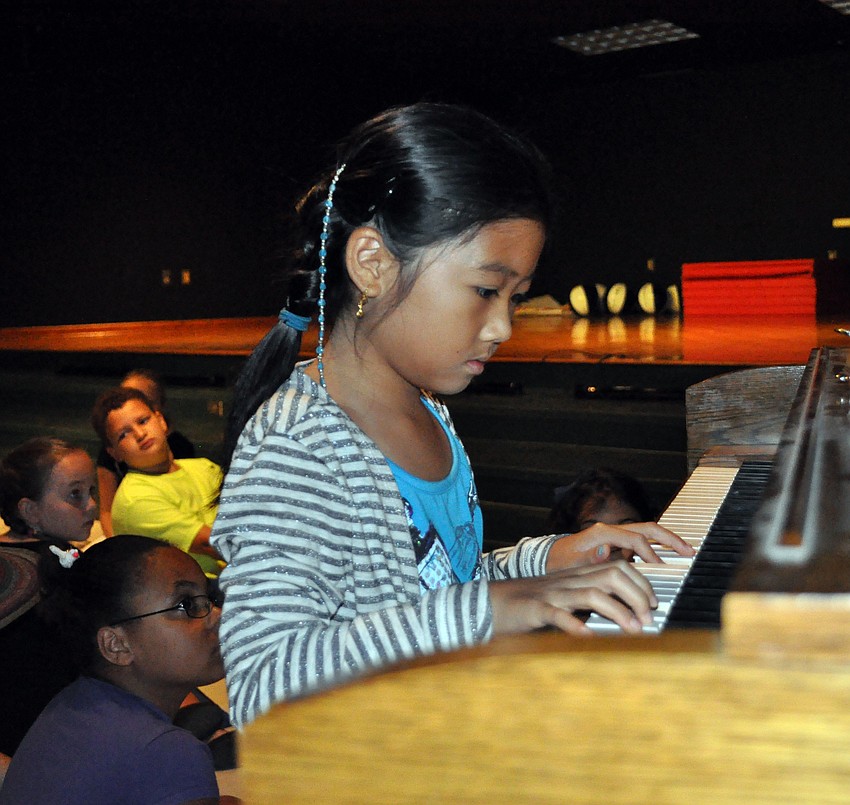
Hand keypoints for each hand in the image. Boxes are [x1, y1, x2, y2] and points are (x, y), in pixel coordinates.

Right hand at [488, 560, 657, 636]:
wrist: (491, 602)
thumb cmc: (532, 603)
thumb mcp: (565, 596)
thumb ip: (590, 598)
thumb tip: (625, 611)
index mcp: (578, 575)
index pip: (619, 568)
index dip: (642, 584)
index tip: (653, 605)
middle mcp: (570, 580)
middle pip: (613, 574)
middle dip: (637, 595)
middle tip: (648, 620)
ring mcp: (553, 594)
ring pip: (592, 593)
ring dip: (617, 611)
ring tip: (632, 630)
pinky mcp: (536, 609)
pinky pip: (558, 614)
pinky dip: (575, 625)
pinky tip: (588, 637)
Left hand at [545, 521, 693, 571]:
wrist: (548, 559)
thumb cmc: (558, 563)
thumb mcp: (571, 563)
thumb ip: (590, 558)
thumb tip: (607, 552)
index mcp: (602, 532)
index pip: (635, 538)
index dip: (650, 552)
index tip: (662, 567)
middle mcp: (610, 530)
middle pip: (647, 528)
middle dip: (669, 538)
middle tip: (688, 551)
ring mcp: (614, 536)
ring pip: (646, 533)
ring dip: (666, 542)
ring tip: (684, 552)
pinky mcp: (615, 544)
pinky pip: (640, 543)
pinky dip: (655, 548)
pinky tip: (664, 560)